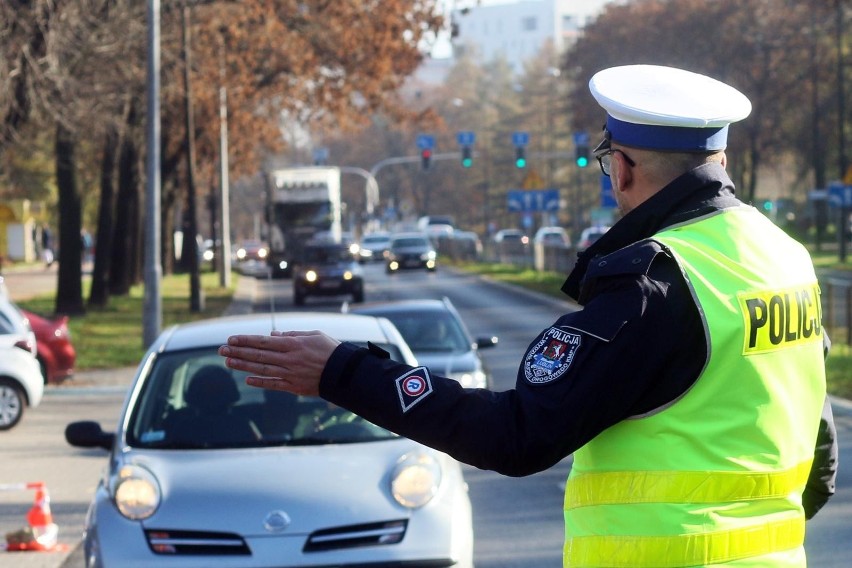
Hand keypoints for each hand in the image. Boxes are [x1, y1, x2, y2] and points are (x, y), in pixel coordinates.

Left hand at [219, 330, 340, 395]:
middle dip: (238, 352)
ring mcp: (291, 374)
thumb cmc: (330, 350)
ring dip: (243, 366)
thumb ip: (292, 335)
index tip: (231, 339)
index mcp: (293, 344)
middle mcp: (289, 359)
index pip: (263, 342)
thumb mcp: (313, 335)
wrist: (345, 372)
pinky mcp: (294, 386)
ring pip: (262, 369)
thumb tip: (272, 335)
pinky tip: (247, 379)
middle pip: (258, 355)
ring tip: (228, 362)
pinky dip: (260, 381)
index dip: (245, 341)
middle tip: (221, 350)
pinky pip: (274, 384)